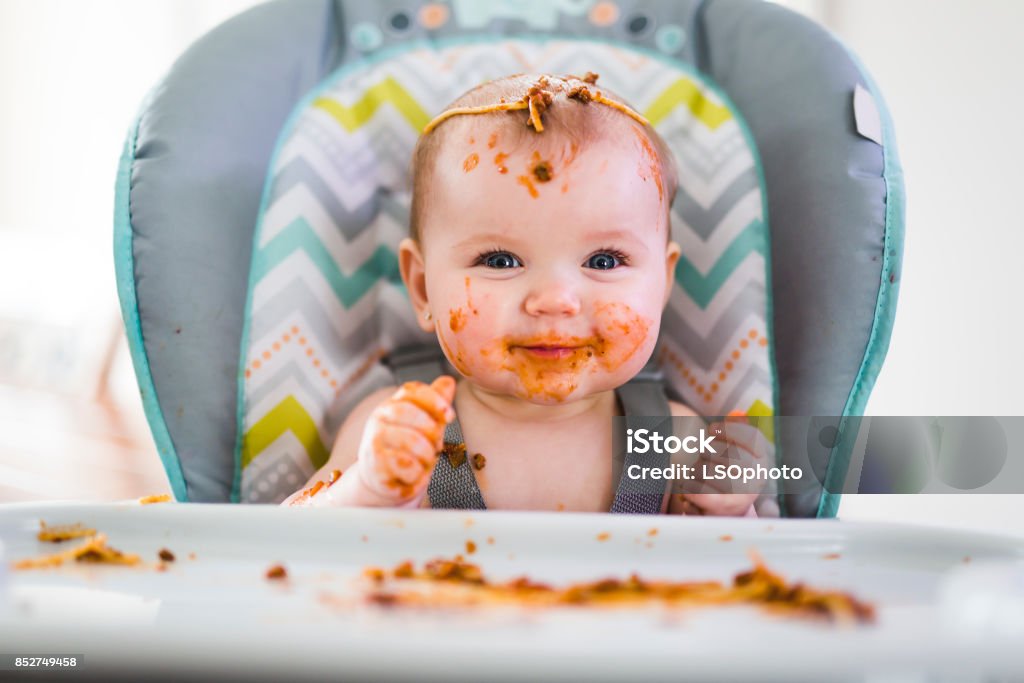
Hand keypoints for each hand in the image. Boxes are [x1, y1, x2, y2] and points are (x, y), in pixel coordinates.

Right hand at [355, 376, 455, 504]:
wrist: (382, 480)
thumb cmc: (407, 449)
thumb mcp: (425, 425)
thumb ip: (435, 404)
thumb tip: (448, 381)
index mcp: (393, 404)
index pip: (412, 391)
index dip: (434, 399)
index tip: (450, 416)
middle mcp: (379, 418)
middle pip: (408, 412)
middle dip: (431, 430)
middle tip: (437, 446)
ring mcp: (374, 441)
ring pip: (410, 440)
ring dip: (427, 455)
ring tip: (425, 462)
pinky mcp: (375, 465)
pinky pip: (406, 465)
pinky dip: (418, 474)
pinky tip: (415, 476)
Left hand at [674, 415, 772, 516]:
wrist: (724, 511)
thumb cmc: (726, 473)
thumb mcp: (735, 450)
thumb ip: (736, 430)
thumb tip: (736, 415)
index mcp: (762, 461)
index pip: (754, 438)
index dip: (731, 430)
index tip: (712, 429)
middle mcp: (756, 479)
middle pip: (728, 454)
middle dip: (709, 451)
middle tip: (704, 456)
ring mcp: (742, 496)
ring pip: (710, 471)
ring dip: (697, 469)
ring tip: (700, 475)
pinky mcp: (722, 508)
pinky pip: (699, 490)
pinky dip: (690, 485)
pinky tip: (691, 486)